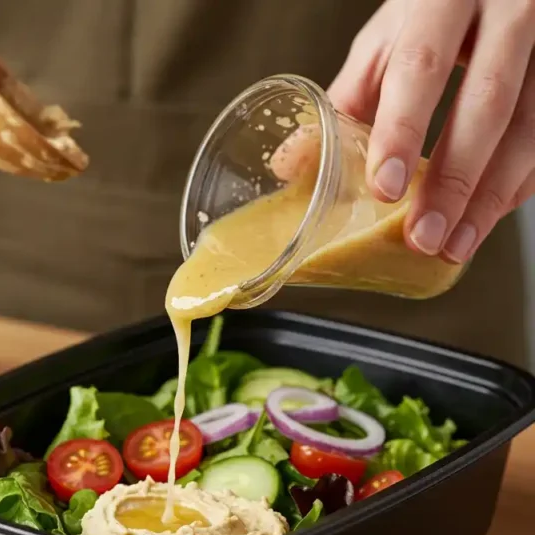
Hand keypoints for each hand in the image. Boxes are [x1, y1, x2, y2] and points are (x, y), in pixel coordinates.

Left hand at [329, 0, 534, 263]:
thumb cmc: (437, 14)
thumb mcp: (388, 41)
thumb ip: (348, 99)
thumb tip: (291, 166)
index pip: (422, 65)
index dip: (402, 130)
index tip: (385, 188)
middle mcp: (509, 10)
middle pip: (486, 102)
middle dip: (454, 180)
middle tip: (422, 236)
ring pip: (530, 127)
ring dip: (490, 197)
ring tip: (452, 244)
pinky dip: (517, 186)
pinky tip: (485, 219)